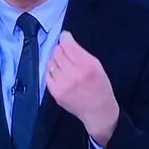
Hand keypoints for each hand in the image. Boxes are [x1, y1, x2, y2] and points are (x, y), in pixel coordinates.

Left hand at [45, 31, 119, 146]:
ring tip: (65, 67)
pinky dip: (53, 73)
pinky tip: (61, 76)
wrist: (98, 112)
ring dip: (56, 61)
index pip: (69, 46)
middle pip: (58, 52)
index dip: (65, 39)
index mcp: (88, 65)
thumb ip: (82, 53)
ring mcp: (63, 84)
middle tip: (66, 54)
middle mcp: (74, 73)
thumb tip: (66, 39)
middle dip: (61, 50)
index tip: (64, 37)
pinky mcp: (55, 92)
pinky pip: (47, 75)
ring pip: (51, 63)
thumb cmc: (100, 87)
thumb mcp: (98, 67)